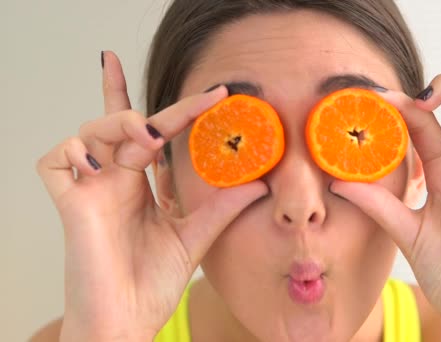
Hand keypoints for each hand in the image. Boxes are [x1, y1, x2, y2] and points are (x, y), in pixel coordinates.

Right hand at [36, 52, 267, 341]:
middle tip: (171, 116)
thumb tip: (260, 182)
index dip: (178, 108)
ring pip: (89, 132)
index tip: (214, 92)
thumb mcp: (196, 235)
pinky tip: (97, 165)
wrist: (129, 319)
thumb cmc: (153, 282)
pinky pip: (53, 162)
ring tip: (144, 137)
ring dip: (116, 124)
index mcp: (141, 184)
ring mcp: (91, 190)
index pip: (152, 133)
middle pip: (118, 122)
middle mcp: (115, 180)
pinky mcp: (70, 205)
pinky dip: (71, 152)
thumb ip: (223, 207)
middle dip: (137, 105)